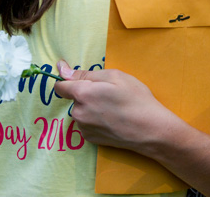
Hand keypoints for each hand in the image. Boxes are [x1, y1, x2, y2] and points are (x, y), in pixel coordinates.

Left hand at [53, 60, 177, 151]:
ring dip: (91, 107)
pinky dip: (95, 120)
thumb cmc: (135, 98)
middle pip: (75, 98)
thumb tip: (62, 70)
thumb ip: (85, 74)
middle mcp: (78, 113)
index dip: (66, 79)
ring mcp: (84, 128)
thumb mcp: (114, 76)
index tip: (72, 75)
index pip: (60, 86)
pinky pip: (87, 124)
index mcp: (82, 94)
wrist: (150, 129)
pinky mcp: (90, 139)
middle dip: (86, 94)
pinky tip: (112, 119)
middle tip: (108, 93)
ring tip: (113, 108)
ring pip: (82, 111)